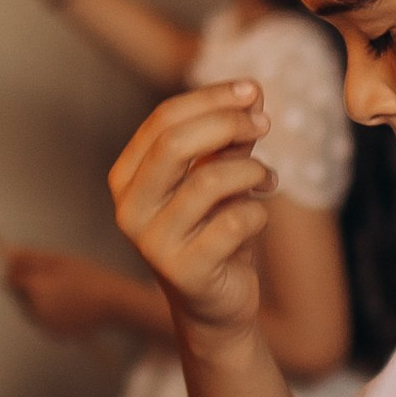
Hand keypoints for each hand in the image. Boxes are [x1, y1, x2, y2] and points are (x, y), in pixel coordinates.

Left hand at [3, 248, 131, 337]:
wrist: (113, 303)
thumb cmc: (87, 276)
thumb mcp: (59, 261)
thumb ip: (30, 257)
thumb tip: (6, 254)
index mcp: (37, 289)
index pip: (11, 280)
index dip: (15, 271)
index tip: (24, 266)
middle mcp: (37, 311)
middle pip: (19, 297)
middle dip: (28, 287)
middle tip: (50, 279)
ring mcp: (45, 325)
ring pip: (31, 310)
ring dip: (38, 300)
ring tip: (65, 292)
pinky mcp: (54, 335)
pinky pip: (44, 321)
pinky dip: (51, 313)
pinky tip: (70, 305)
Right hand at [108, 82, 274, 347]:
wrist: (216, 305)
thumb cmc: (215, 230)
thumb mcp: (220, 175)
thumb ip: (229, 137)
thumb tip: (254, 91)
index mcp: (127, 178)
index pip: (163, 120)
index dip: (212, 98)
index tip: (253, 91)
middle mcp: (129, 209)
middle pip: (174, 144)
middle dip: (228, 124)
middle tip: (265, 123)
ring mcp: (152, 243)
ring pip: (208, 181)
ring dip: (251, 170)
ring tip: (268, 178)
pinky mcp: (184, 272)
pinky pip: (233, 222)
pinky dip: (257, 210)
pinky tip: (259, 215)